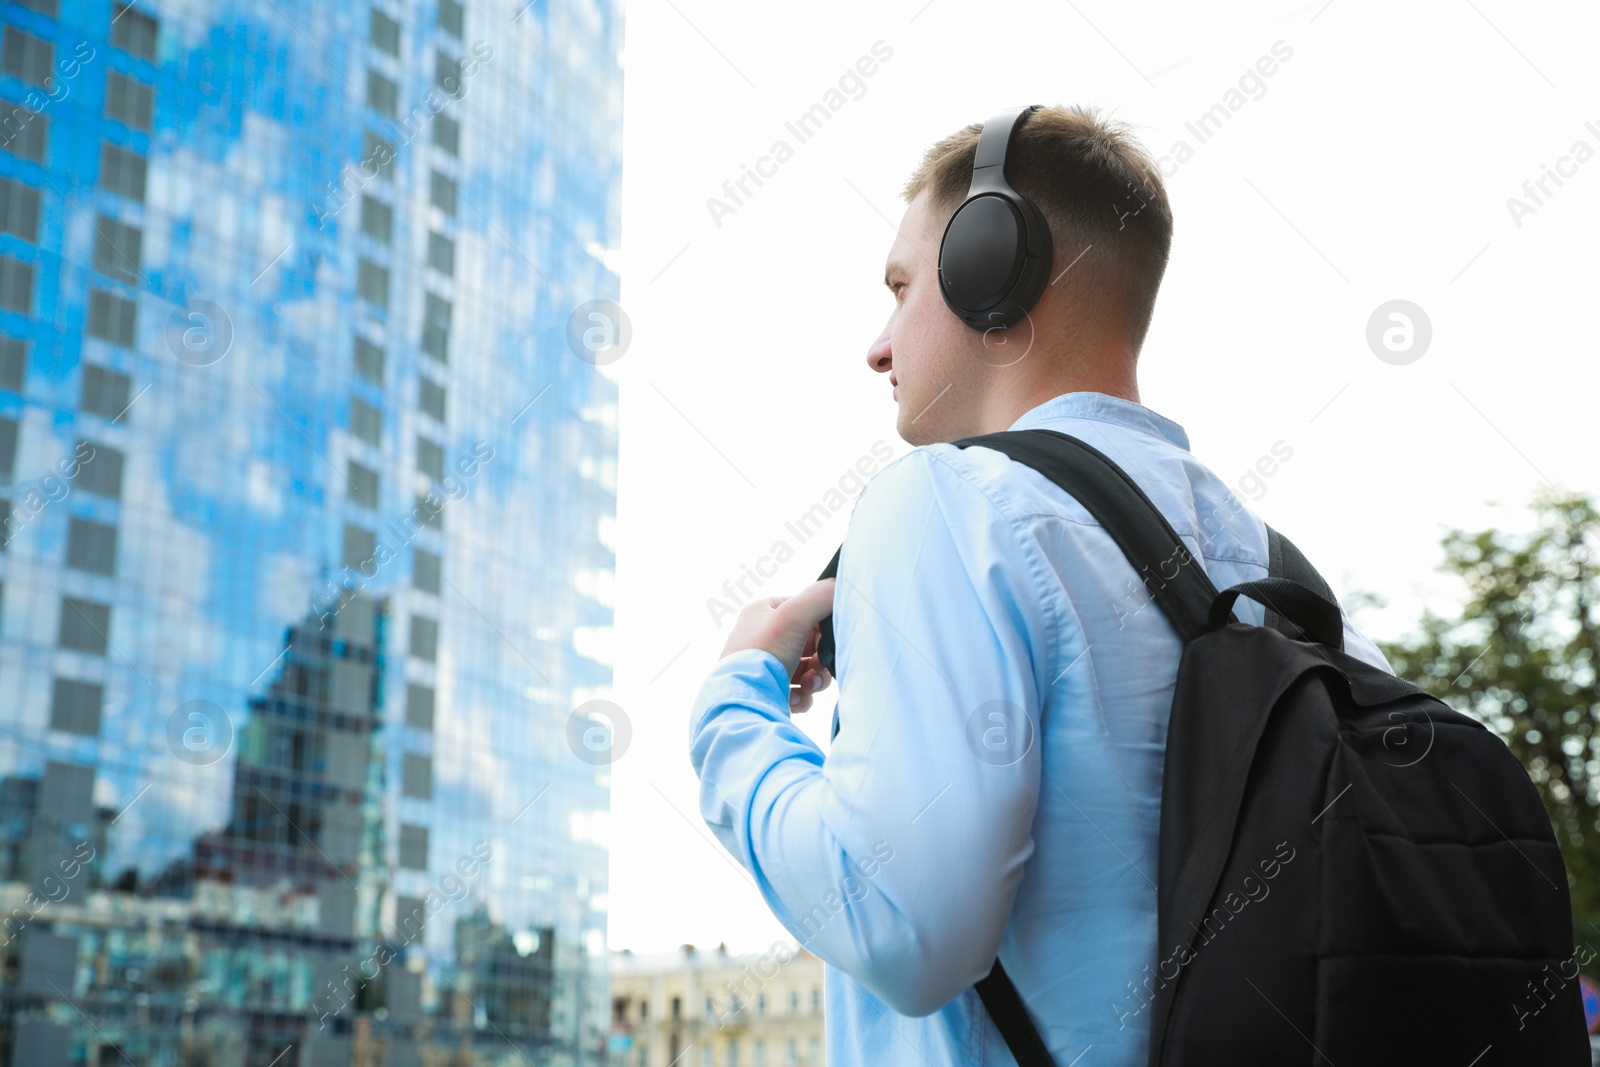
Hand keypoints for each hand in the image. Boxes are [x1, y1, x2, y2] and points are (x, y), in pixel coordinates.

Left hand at [719, 578, 836, 712]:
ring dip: (814, 679)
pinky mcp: (767, 689)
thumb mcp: (793, 617)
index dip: (820, 627)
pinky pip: (797, 690)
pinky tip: (795, 699)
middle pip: (808, 644)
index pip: (803, 610)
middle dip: (820, 660)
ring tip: (808, 686)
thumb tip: (840, 588)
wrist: (741, 702)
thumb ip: (820, 597)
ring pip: (805, 669)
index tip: (826, 641)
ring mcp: (764, 665)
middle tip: (819, 669)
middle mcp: (761, 637)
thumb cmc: (762, 655)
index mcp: (762, 613)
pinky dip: (802, 696)